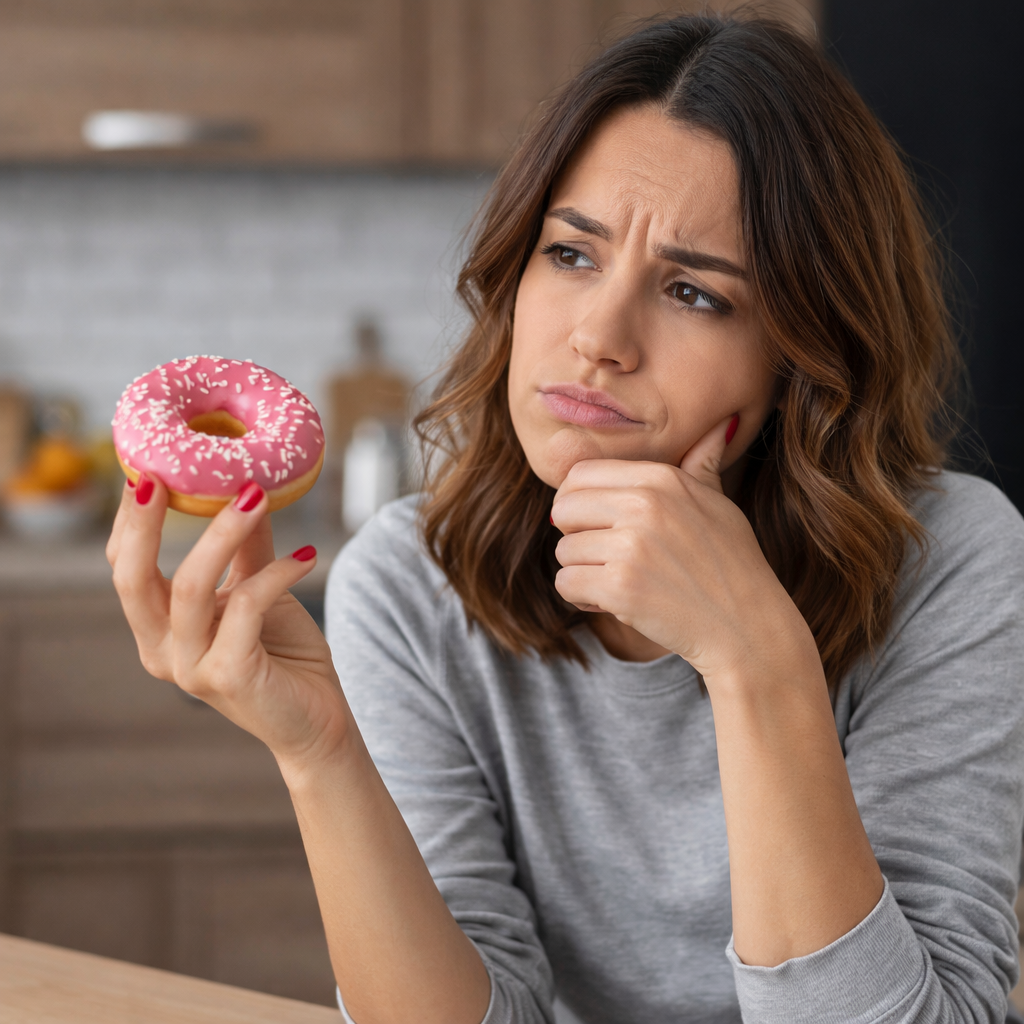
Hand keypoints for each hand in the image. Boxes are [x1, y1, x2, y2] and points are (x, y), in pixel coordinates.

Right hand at [106, 474, 350, 769]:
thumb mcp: (257, 590)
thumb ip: (246, 547)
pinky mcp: (227, 677)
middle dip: (144, 524)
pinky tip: (308, 556)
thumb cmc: (283, 654)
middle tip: (163, 476)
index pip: (124, 569)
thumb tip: (246, 486)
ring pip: (190, 587)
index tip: (148, 469)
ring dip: (223, 533)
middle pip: (133, 579)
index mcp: (158, 628)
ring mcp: (190, 668)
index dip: (130, 521)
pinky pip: (245, 607)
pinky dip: (277, 573)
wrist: (317, 719)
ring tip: (256, 494)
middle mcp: (162, 650)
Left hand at [551, 415, 814, 682]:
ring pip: (563, 550)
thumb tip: (720, 425)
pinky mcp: (620, 586)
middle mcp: (643, 505)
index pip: (580, 475)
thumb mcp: (720, 504)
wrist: (748, 627)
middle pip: (563, 508)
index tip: (596, 524)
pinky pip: (567, 583)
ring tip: (617, 580)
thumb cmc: (734, 566)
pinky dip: (582, 597)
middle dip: (574, 535)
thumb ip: (702, 464)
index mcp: (661, 478)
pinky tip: (611, 601)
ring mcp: (631, 546)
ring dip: (582, 571)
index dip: (578, 502)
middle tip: (603, 554)